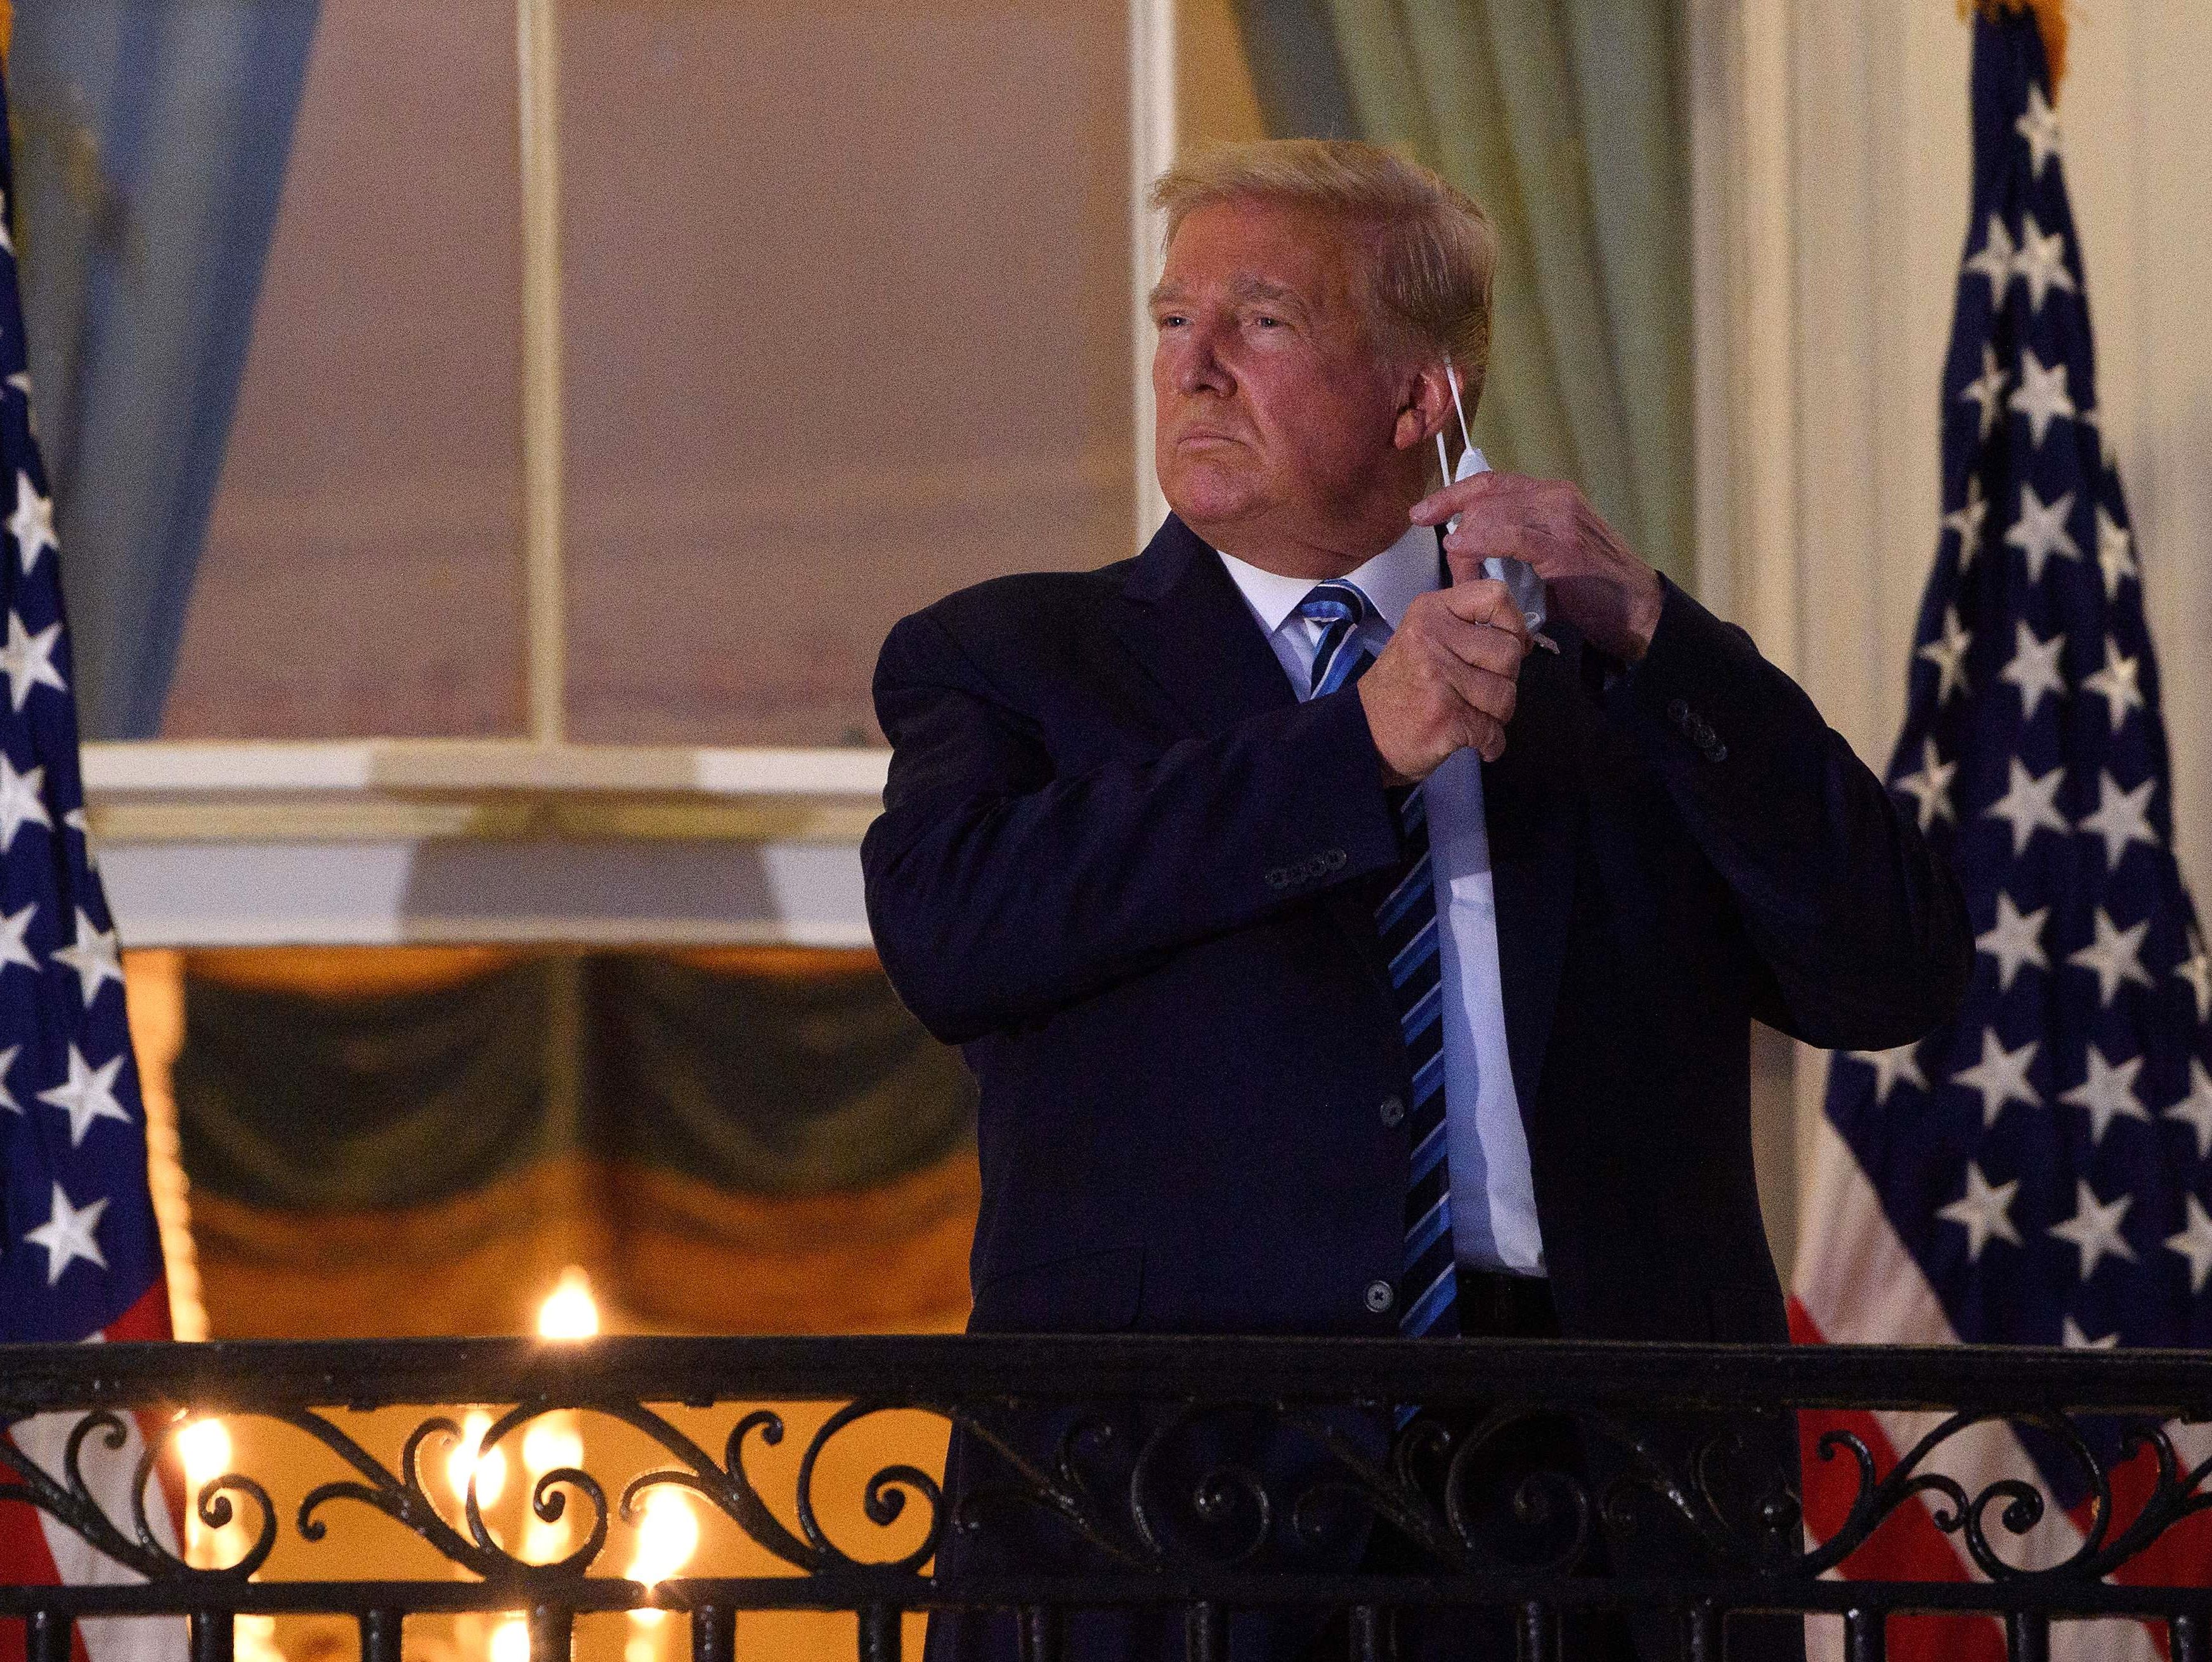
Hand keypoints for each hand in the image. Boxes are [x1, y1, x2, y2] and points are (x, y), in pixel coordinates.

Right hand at [1356, 579, 1529, 783]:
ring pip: (1505, 695)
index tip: (1509, 645)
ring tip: (1474, 716)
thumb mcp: (1424, 636)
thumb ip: (1467, 628)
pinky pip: (1493, 731)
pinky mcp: (1445, 718)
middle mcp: (1431, 639)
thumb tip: (1523, 639)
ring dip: (1498, 715)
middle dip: (1506, 679)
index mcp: (1430, 612)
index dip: (1514, 624)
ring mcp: (1438, 679)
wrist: (1364, 732)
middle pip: (1508, 652)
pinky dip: (1491, 743)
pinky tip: (1477, 742)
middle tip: (1480, 692)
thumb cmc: (1403, 684)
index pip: (1495, 596)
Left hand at [1410, 472, 1662, 662]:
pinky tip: (1462, 548)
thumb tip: (1470, 549)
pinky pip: (1514, 536)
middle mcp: (1557, 498)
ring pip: (1496, 511)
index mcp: (1552, 496)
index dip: (1454, 492)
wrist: (1635, 611)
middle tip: (1425, 526)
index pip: (1493, 482)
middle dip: (1451, 508)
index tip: (1424, 511)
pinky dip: (1483, 540)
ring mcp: (1562, 519)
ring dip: (1466, 539)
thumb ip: (1512, 545)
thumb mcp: (1544, 559)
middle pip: (1488, 491)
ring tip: (1455, 564)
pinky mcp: (1565, 547)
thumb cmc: (1588, 590)